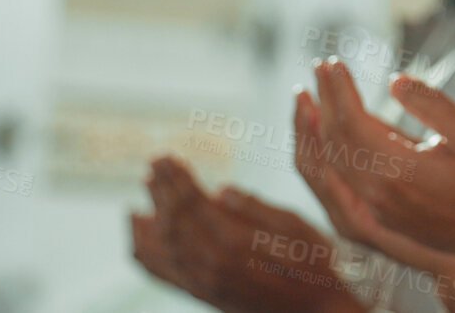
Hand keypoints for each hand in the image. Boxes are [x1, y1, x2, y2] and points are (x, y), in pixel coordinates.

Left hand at [131, 155, 365, 312]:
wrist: (316, 311)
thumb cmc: (314, 264)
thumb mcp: (297, 226)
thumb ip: (256, 208)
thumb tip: (220, 189)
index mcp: (236, 243)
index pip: (194, 205)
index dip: (177, 179)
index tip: (167, 157)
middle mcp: (212, 265)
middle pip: (173, 221)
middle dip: (162, 189)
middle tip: (155, 162)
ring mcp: (203, 283)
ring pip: (161, 247)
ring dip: (149, 215)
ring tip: (145, 189)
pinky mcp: (201, 294)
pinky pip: (161, 272)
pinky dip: (143, 250)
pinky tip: (138, 232)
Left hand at [298, 61, 454, 288]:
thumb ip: (433, 106)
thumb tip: (394, 81)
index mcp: (399, 170)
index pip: (352, 122)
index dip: (340, 89)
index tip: (334, 62)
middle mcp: (377, 193)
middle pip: (334, 141)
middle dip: (323, 100)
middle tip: (319, 67)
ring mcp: (375, 209)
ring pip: (329, 164)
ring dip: (314, 129)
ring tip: (307, 98)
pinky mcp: (378, 218)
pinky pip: (338, 182)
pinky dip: (324, 154)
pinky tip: (325, 138)